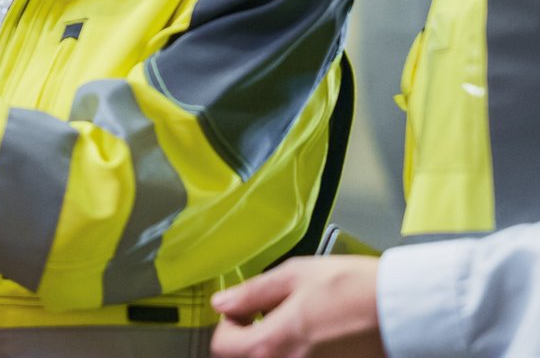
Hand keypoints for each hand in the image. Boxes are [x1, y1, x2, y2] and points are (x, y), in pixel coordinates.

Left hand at [210, 256, 385, 357]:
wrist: (404, 311)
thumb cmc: (355, 289)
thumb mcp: (295, 276)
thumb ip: (252, 292)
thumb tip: (222, 302)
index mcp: (273, 344)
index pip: (223, 346)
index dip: (227, 324)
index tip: (241, 309)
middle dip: (250, 338)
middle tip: (266, 316)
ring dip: (275, 346)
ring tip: (296, 324)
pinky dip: (299, 352)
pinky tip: (316, 336)